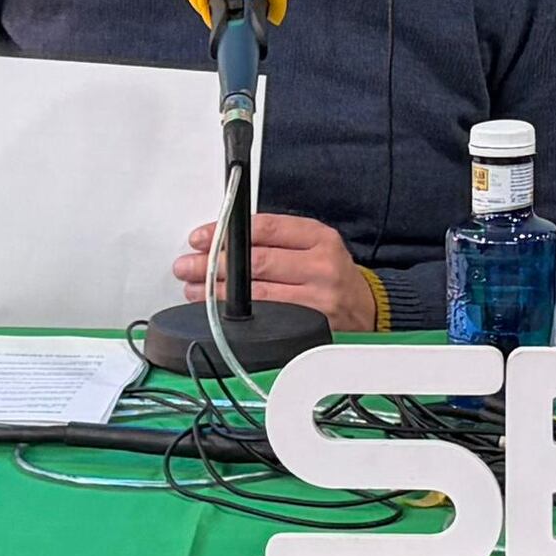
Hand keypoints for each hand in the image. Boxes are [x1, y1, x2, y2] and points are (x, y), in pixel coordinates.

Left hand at [167, 211, 370, 326]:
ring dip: (216, 291)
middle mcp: (321, 266)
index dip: (226, 233)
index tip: (200, 238)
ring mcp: (316, 300)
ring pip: (256, 294)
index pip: (264, 229)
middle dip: (213, 263)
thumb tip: (223, 239)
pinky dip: (235, 314)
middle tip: (187, 265)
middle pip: (256, 262)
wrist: (368, 308)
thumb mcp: (315, 243)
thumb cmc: (333, 273)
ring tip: (193, 288)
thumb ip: (276, 237)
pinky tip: (216, 310)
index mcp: (319, 238)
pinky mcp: (310, 326)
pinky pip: (265, 319)